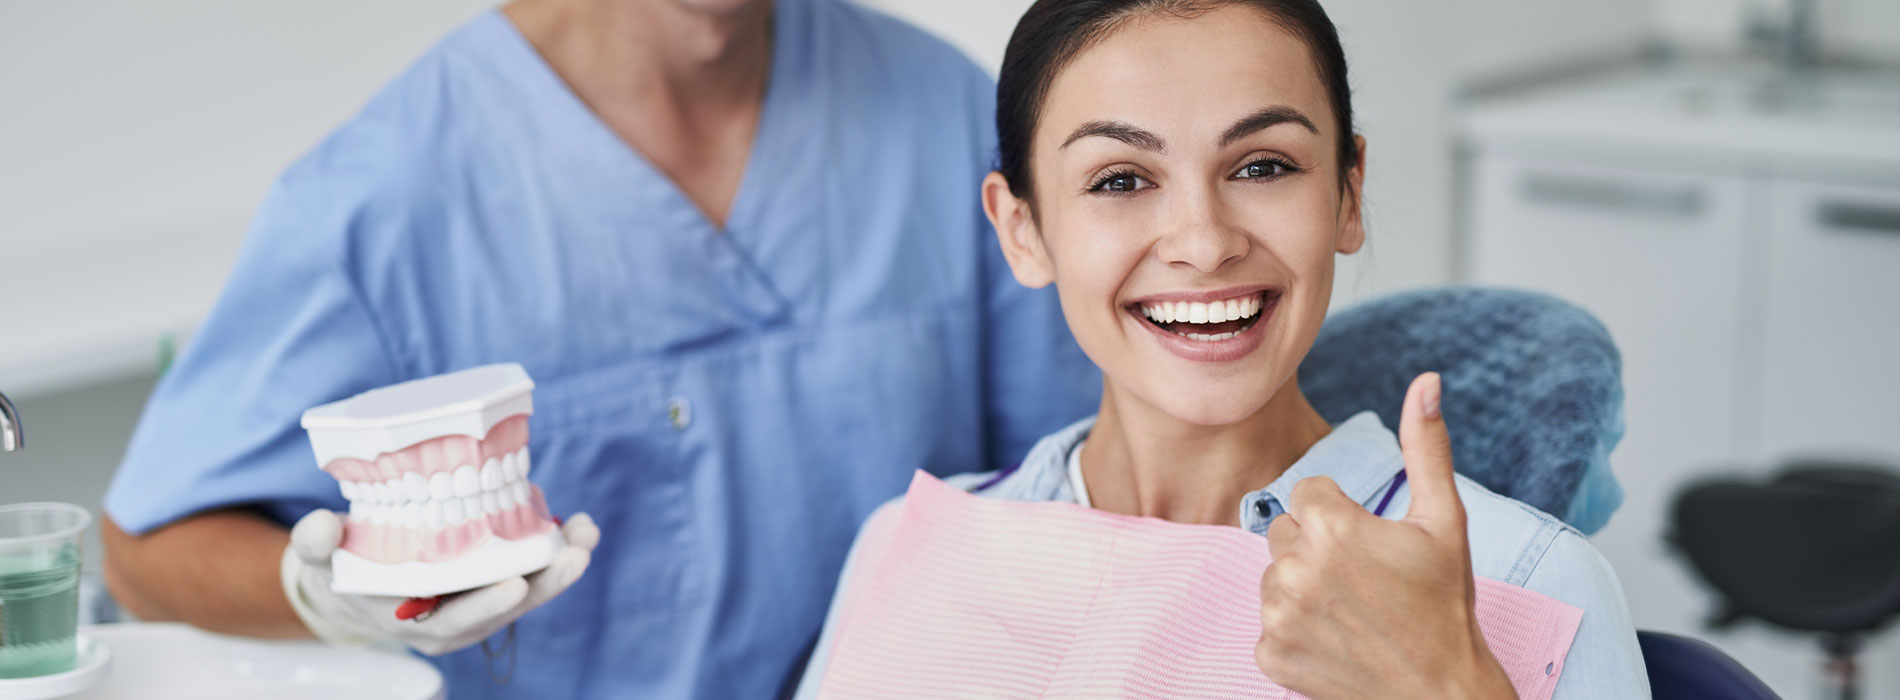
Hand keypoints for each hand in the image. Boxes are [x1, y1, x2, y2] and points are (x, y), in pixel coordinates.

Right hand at [279, 509, 598, 654]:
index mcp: (412, 622)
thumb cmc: (337, 568)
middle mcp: (454, 622)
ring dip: (560, 565)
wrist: (352, 583)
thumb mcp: (317, 558)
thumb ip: (316, 543)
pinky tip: (577, 526)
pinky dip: (552, 552)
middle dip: (546, 583)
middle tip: (577, 553)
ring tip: (588, 533)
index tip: (516, 583)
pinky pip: (528, 573)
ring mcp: (477, 606)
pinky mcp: (490, 586)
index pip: (455, 621)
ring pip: (527, 591)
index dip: (486, 605)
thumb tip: (323, 526)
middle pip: (507, 608)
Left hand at [1255, 373, 1514, 698]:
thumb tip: (1426, 380)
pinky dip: (1294, 632)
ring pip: (1272, 577)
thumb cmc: (1445, 605)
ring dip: (1302, 588)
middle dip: (1316, 548)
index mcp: (1332, 526)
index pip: (1307, 493)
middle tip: (1364, 580)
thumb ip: (1427, 447)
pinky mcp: (1269, 654)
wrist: (1442, 693)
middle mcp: (1296, 567)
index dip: (1341, 517)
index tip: (1370, 546)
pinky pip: (1267, 623)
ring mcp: (1278, 614)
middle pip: (1284, 532)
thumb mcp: (1444, 522)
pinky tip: (1335, 640)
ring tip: (1352, 611)